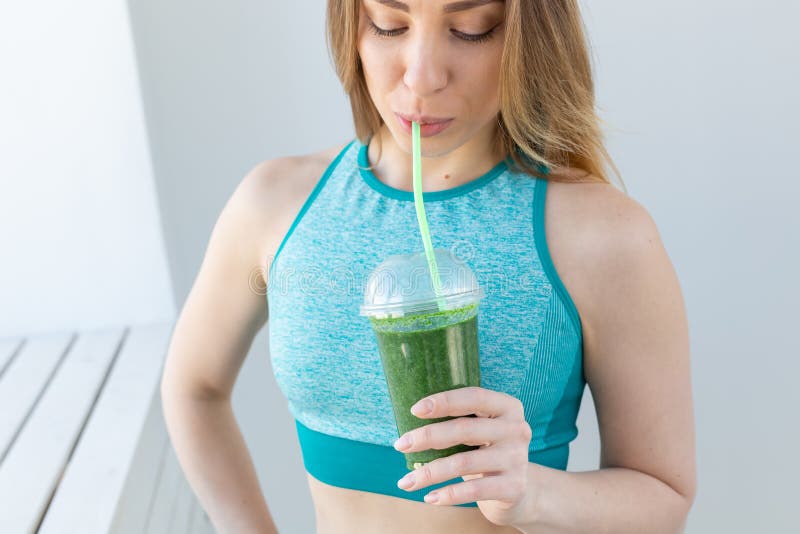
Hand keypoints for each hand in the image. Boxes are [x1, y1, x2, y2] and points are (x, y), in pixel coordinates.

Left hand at [393, 386, 532, 526]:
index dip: (444, 401)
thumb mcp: (479, 430)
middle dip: (427, 436)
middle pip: (465, 429)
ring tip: (405, 481)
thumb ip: (457, 420)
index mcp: (507, 407)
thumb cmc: (486, 451)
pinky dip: (448, 494)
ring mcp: (517, 458)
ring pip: (464, 462)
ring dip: (429, 473)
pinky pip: (474, 490)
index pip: (474, 397)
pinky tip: (429, 497)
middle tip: (400, 444)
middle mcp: (517, 429)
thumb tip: (408, 419)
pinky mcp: (514, 487)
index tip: (415, 410)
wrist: (518, 489)